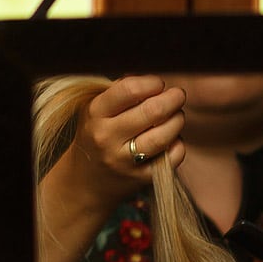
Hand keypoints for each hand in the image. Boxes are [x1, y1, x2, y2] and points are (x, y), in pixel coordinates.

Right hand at [61, 74, 186, 206]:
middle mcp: (106, 137)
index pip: (129, 90)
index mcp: (95, 113)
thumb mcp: (96, 109)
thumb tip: (153, 80)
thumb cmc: (96, 135)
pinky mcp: (141, 178)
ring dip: (177, 120)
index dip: (151, 83)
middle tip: (178, 95)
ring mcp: (123, 160)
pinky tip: (170, 139)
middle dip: (173, 99)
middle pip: (152, 112)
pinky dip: (177, 144)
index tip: (158, 84)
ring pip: (164, 136)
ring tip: (176, 116)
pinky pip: (172, 156)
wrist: (85, 181)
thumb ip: (121, 91)